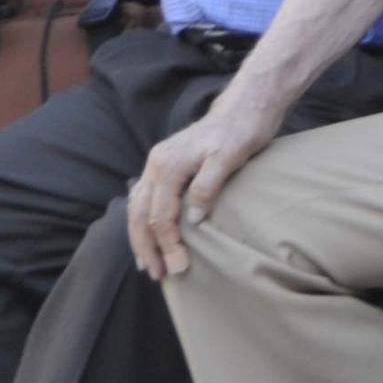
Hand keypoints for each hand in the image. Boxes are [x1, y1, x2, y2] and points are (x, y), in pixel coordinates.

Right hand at [127, 94, 278, 278]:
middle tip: (159, 275)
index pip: (161, 215)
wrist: (245, 107)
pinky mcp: (165, 165)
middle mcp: (156, 164)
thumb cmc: (241, 131)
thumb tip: (192, 219)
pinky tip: (148, 235)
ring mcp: (158, 164)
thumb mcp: (229, 157)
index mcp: (168, 164)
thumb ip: (207, 186)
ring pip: (137, 207)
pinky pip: (145, 198)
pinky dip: (143, 220)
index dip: (168, 244)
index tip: (179, 267)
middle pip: (141, 214)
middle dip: (148, 247)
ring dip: (141, 237)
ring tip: (148, 264)